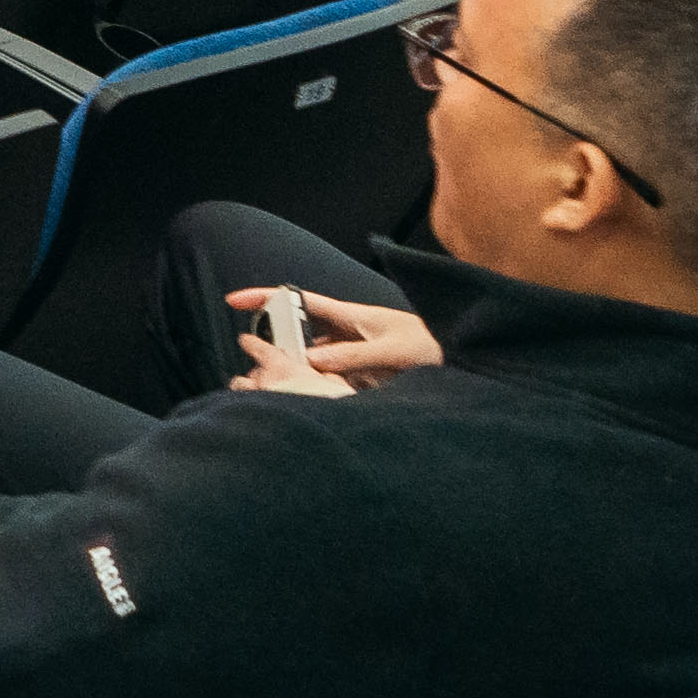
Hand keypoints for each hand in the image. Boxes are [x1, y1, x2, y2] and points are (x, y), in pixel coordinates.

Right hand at [222, 287, 435, 392]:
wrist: (463, 359)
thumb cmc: (432, 346)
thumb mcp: (392, 350)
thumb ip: (352, 356)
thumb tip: (311, 360)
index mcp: (349, 315)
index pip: (298, 301)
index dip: (264, 298)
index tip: (233, 301)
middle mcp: (345, 332)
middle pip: (298, 335)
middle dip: (275, 347)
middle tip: (260, 366)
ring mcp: (351, 353)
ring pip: (312, 360)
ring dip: (298, 372)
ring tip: (283, 387)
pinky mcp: (360, 374)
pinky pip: (329, 379)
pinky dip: (317, 387)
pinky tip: (311, 399)